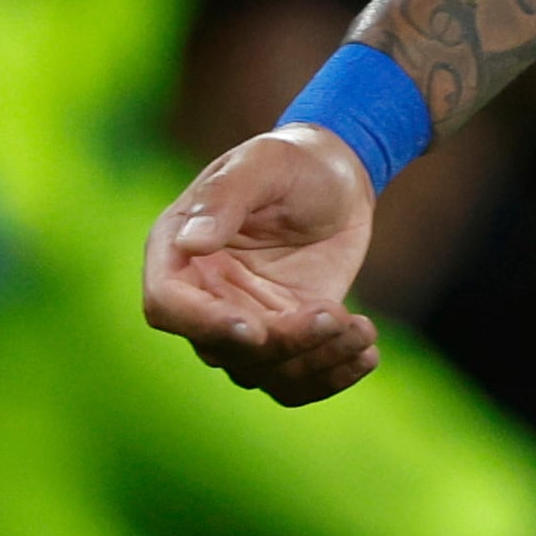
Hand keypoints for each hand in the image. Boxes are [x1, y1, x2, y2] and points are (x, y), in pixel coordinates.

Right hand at [142, 125, 383, 403]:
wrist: (338, 173)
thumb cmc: (292, 159)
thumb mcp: (262, 162)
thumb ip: (225, 198)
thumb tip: (191, 242)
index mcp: (178, 254)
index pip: (167, 306)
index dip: (204, 325)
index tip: (256, 330)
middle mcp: (204, 297)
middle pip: (224, 350)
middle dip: (282, 344)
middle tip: (336, 316)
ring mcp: (245, 320)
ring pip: (264, 371)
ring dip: (315, 361)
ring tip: (362, 332)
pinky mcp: (287, 331)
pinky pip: (297, 375)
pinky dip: (331, 377)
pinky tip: (367, 353)